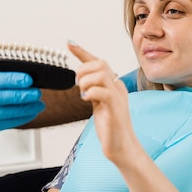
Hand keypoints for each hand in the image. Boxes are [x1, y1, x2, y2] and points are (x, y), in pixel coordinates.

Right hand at [0, 72, 44, 159]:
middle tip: (36, 92)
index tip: (27, 79)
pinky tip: (31, 113)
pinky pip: (5, 123)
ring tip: (38, 103)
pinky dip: (20, 118)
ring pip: (3, 112)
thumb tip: (19, 78)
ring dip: (23, 108)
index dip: (11, 79)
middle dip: (20, 94)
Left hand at [69, 41, 135, 163]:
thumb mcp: (98, 103)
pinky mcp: (116, 110)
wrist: (122, 148)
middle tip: (78, 86)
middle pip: (101, 63)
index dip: (82, 52)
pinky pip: (104, 92)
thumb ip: (92, 89)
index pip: (99, 62)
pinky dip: (91, 93)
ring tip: (84, 94)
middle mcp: (118, 88)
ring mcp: (118, 98)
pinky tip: (87, 101)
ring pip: (102, 74)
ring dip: (86, 81)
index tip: (69, 43)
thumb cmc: (110, 127)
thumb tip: (80, 77)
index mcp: (114, 85)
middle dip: (83, 70)